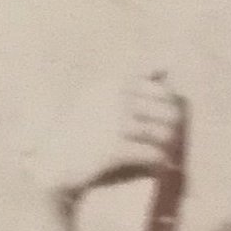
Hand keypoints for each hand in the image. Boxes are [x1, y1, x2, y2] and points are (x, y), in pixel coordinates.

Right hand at [24, 72, 186, 203]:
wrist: (56, 161)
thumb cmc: (84, 128)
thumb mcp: (103, 95)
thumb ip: (134, 79)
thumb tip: (166, 65)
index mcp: (115, 83)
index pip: (162, 91)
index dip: (169, 109)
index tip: (165, 122)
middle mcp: (116, 99)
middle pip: (168, 112)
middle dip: (173, 128)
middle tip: (171, 141)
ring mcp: (116, 123)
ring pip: (164, 134)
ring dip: (168, 147)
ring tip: (166, 154)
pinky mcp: (114, 149)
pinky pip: (152, 154)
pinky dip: (159, 162)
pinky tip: (159, 166)